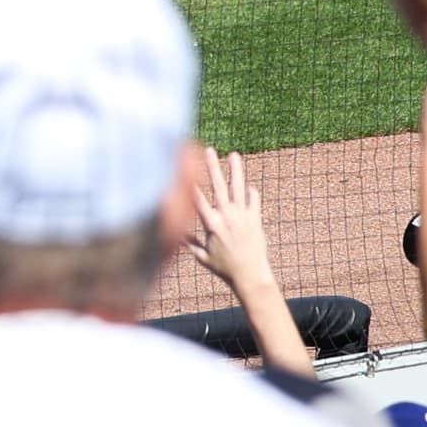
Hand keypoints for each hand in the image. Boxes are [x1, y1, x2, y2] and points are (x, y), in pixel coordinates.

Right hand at [188, 149, 280, 300]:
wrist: (250, 275)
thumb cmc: (223, 268)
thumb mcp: (201, 256)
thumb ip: (187, 241)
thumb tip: (171, 231)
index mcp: (210, 224)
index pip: (197, 198)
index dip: (189, 181)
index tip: (183, 166)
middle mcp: (226, 217)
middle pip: (218, 186)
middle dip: (212, 166)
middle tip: (209, 150)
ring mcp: (242, 216)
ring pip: (238, 188)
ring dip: (235, 170)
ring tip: (234, 154)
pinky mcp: (255, 220)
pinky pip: (254, 200)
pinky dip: (251, 192)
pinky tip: (248, 185)